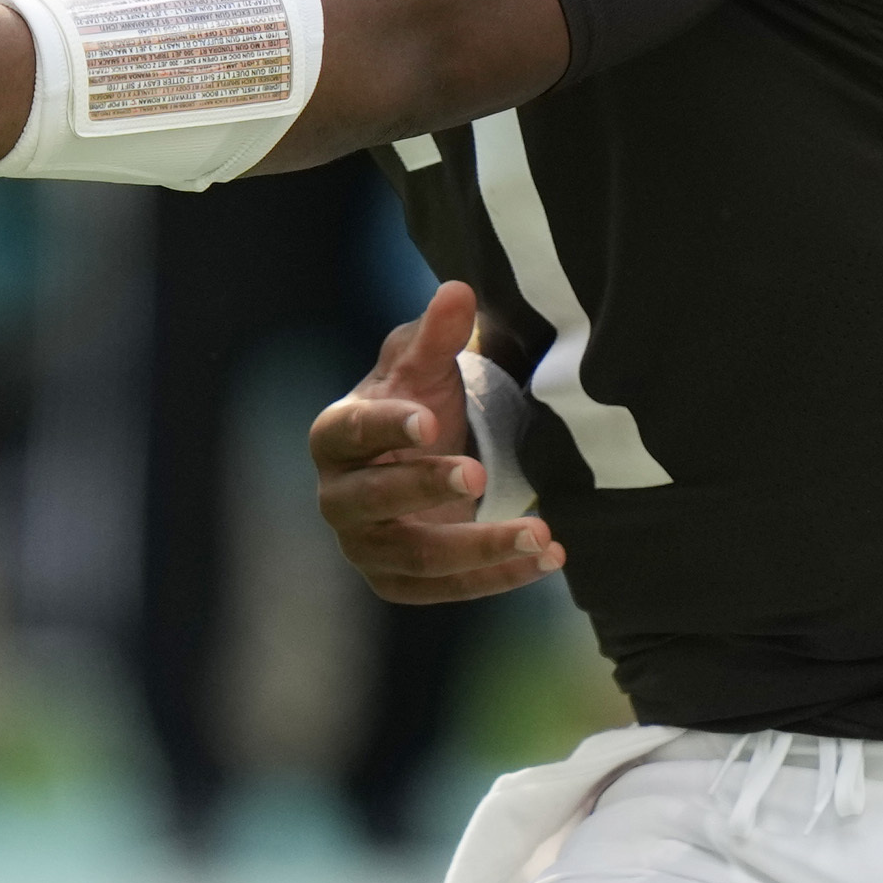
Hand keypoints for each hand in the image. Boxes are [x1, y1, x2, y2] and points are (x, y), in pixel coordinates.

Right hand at [308, 284, 562, 603]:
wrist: (419, 459)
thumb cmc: (415, 403)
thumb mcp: (424, 365)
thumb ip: (437, 333)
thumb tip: (458, 292)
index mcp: (334, 436)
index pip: (351, 432)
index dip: (386, 427)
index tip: (428, 421)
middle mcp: (339, 498)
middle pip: (374, 501)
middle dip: (425, 489)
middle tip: (478, 475)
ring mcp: (366, 547)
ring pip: (416, 557)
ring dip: (480, 548)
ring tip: (539, 535)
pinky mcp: (399, 582)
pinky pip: (446, 590)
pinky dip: (497, 578)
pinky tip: (548, 560)